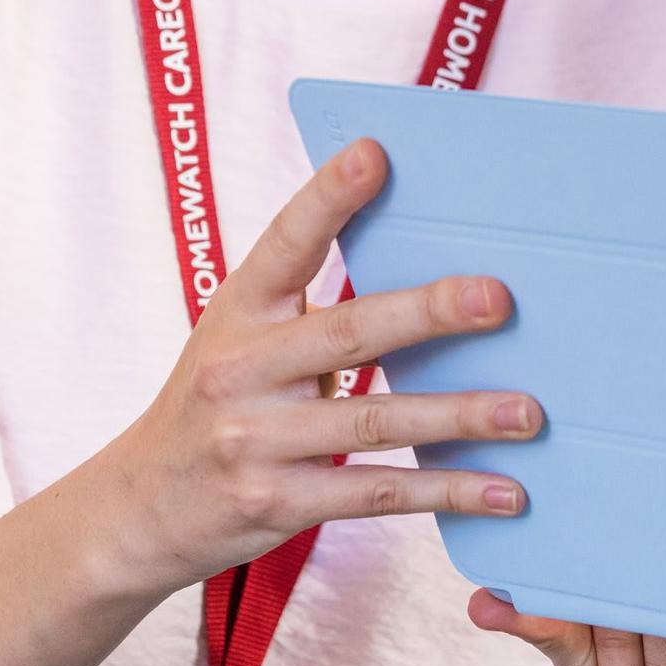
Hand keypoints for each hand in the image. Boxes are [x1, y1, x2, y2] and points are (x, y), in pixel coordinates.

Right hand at [93, 138, 539, 599]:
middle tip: (499, 299)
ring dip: (460, 415)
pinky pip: (376, 491)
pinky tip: (504, 489)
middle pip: (349, 333)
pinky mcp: (277, 502)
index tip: (376, 154)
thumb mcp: (240, 342)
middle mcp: (240, 371)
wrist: (137, 510)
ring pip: (375, 419)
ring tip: (528, 411)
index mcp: (237, 312)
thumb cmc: (217, 405)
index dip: (328, 197)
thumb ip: (311, 312)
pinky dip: (447, 491)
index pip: (285, 244)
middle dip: (429, 312)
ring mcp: (256, 440)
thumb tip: (433, 287)